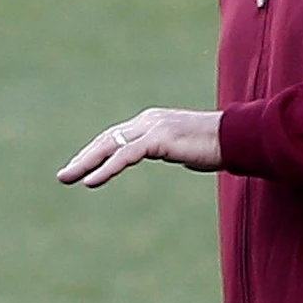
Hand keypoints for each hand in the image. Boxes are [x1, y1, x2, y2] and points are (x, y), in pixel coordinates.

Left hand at [58, 107, 224, 188]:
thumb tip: (175, 155)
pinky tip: (90, 182)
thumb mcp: (187, 148)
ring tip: (68, 178)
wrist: (238, 138)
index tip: (80, 167)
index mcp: (152, 122)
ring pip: (110, 146)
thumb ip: (173, 150)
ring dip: (86, 163)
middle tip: (64, 175)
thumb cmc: (218, 145)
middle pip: (107, 139)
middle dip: (83, 158)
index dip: (96, 152)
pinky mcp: (158, 139)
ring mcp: (152, 127)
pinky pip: (124, 156)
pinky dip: (105, 169)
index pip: (116, 137)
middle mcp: (148, 121)